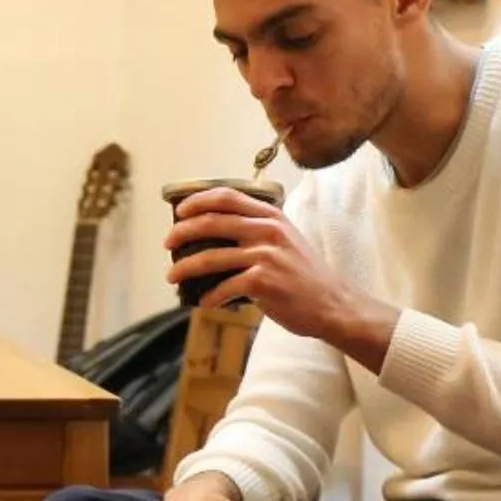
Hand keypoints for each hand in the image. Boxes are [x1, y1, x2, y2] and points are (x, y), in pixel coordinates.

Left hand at [165, 188, 398, 367]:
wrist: (332, 304)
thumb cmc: (304, 275)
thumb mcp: (286, 239)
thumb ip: (257, 230)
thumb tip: (213, 232)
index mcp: (271, 216)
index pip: (227, 196)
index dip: (198, 200)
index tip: (180, 211)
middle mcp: (268, 230)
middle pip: (211, 222)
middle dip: (181, 232)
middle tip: (168, 243)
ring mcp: (266, 255)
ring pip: (211, 257)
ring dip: (185, 268)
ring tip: (172, 276)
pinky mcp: (263, 281)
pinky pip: (224, 287)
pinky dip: (210, 296)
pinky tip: (205, 302)